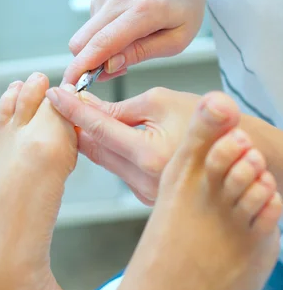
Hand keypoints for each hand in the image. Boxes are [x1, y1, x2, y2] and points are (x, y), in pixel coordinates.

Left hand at [46, 86, 200, 204]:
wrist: (232, 152)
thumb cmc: (203, 121)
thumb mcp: (161, 102)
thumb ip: (121, 107)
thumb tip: (88, 103)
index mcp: (149, 155)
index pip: (99, 129)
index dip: (73, 110)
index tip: (56, 94)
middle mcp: (145, 181)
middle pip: (95, 149)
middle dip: (75, 124)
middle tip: (61, 102)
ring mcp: (145, 193)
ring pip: (104, 160)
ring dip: (89, 137)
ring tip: (78, 113)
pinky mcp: (146, 195)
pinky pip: (118, 169)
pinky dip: (107, 150)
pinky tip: (101, 134)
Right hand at [63, 0, 206, 84]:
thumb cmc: (183, 7)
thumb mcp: (177, 39)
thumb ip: (142, 52)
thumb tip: (108, 66)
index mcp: (145, 10)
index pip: (105, 41)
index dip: (84, 65)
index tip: (71, 84)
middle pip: (83, 39)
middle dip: (85, 63)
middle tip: (110, 72)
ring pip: (86, 34)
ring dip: (99, 49)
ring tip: (130, 46)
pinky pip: (92, 24)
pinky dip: (103, 34)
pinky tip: (125, 29)